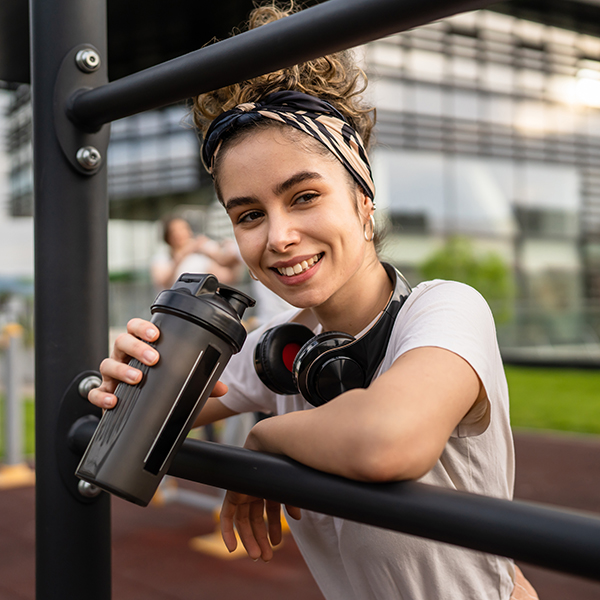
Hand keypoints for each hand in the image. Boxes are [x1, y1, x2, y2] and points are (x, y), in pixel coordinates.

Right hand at [88, 318, 229, 410]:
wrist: (148, 407)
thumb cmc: (162, 384)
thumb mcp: (182, 381)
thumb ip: (200, 382)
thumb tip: (222, 388)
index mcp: (141, 346)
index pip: (136, 328)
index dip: (143, 328)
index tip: (157, 335)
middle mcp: (124, 356)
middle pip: (121, 341)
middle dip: (137, 347)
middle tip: (153, 358)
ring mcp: (113, 374)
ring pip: (107, 364)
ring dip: (122, 369)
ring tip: (137, 378)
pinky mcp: (106, 392)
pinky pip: (95, 392)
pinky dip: (101, 395)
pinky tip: (114, 400)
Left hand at [220, 430, 300, 560]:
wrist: (270, 446)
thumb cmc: (282, 464)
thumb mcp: (289, 487)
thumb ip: (292, 502)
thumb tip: (297, 519)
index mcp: (269, 491)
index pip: (269, 514)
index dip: (272, 530)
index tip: (276, 544)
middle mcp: (254, 493)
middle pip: (255, 520)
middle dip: (261, 539)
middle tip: (266, 556)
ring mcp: (243, 492)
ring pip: (243, 522)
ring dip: (249, 540)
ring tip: (258, 555)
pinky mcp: (233, 493)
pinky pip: (227, 516)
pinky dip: (227, 532)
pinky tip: (232, 548)